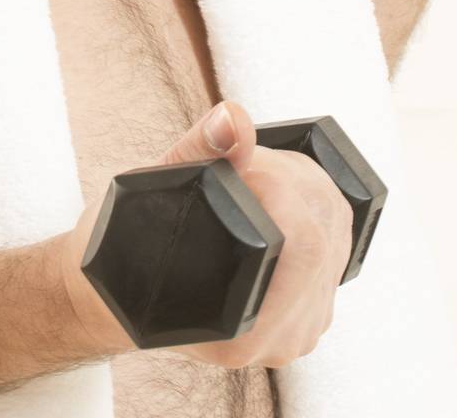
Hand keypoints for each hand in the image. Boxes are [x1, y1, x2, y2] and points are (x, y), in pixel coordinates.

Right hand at [56, 101, 353, 369]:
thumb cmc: (124, 245)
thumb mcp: (153, 191)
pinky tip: (275, 193)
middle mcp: (279, 340)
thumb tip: (235, 116)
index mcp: (242, 330)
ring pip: (337, 233)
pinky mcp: (310, 311)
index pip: (306, 246)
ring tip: (252, 174)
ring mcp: (299, 330)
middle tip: (243, 162)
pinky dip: (311, 203)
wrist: (118, 290)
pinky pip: (337, 243)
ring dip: (303, 184)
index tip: (243, 164)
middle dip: (291, 175)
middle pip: (327, 234)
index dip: (282, 184)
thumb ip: (199, 151)